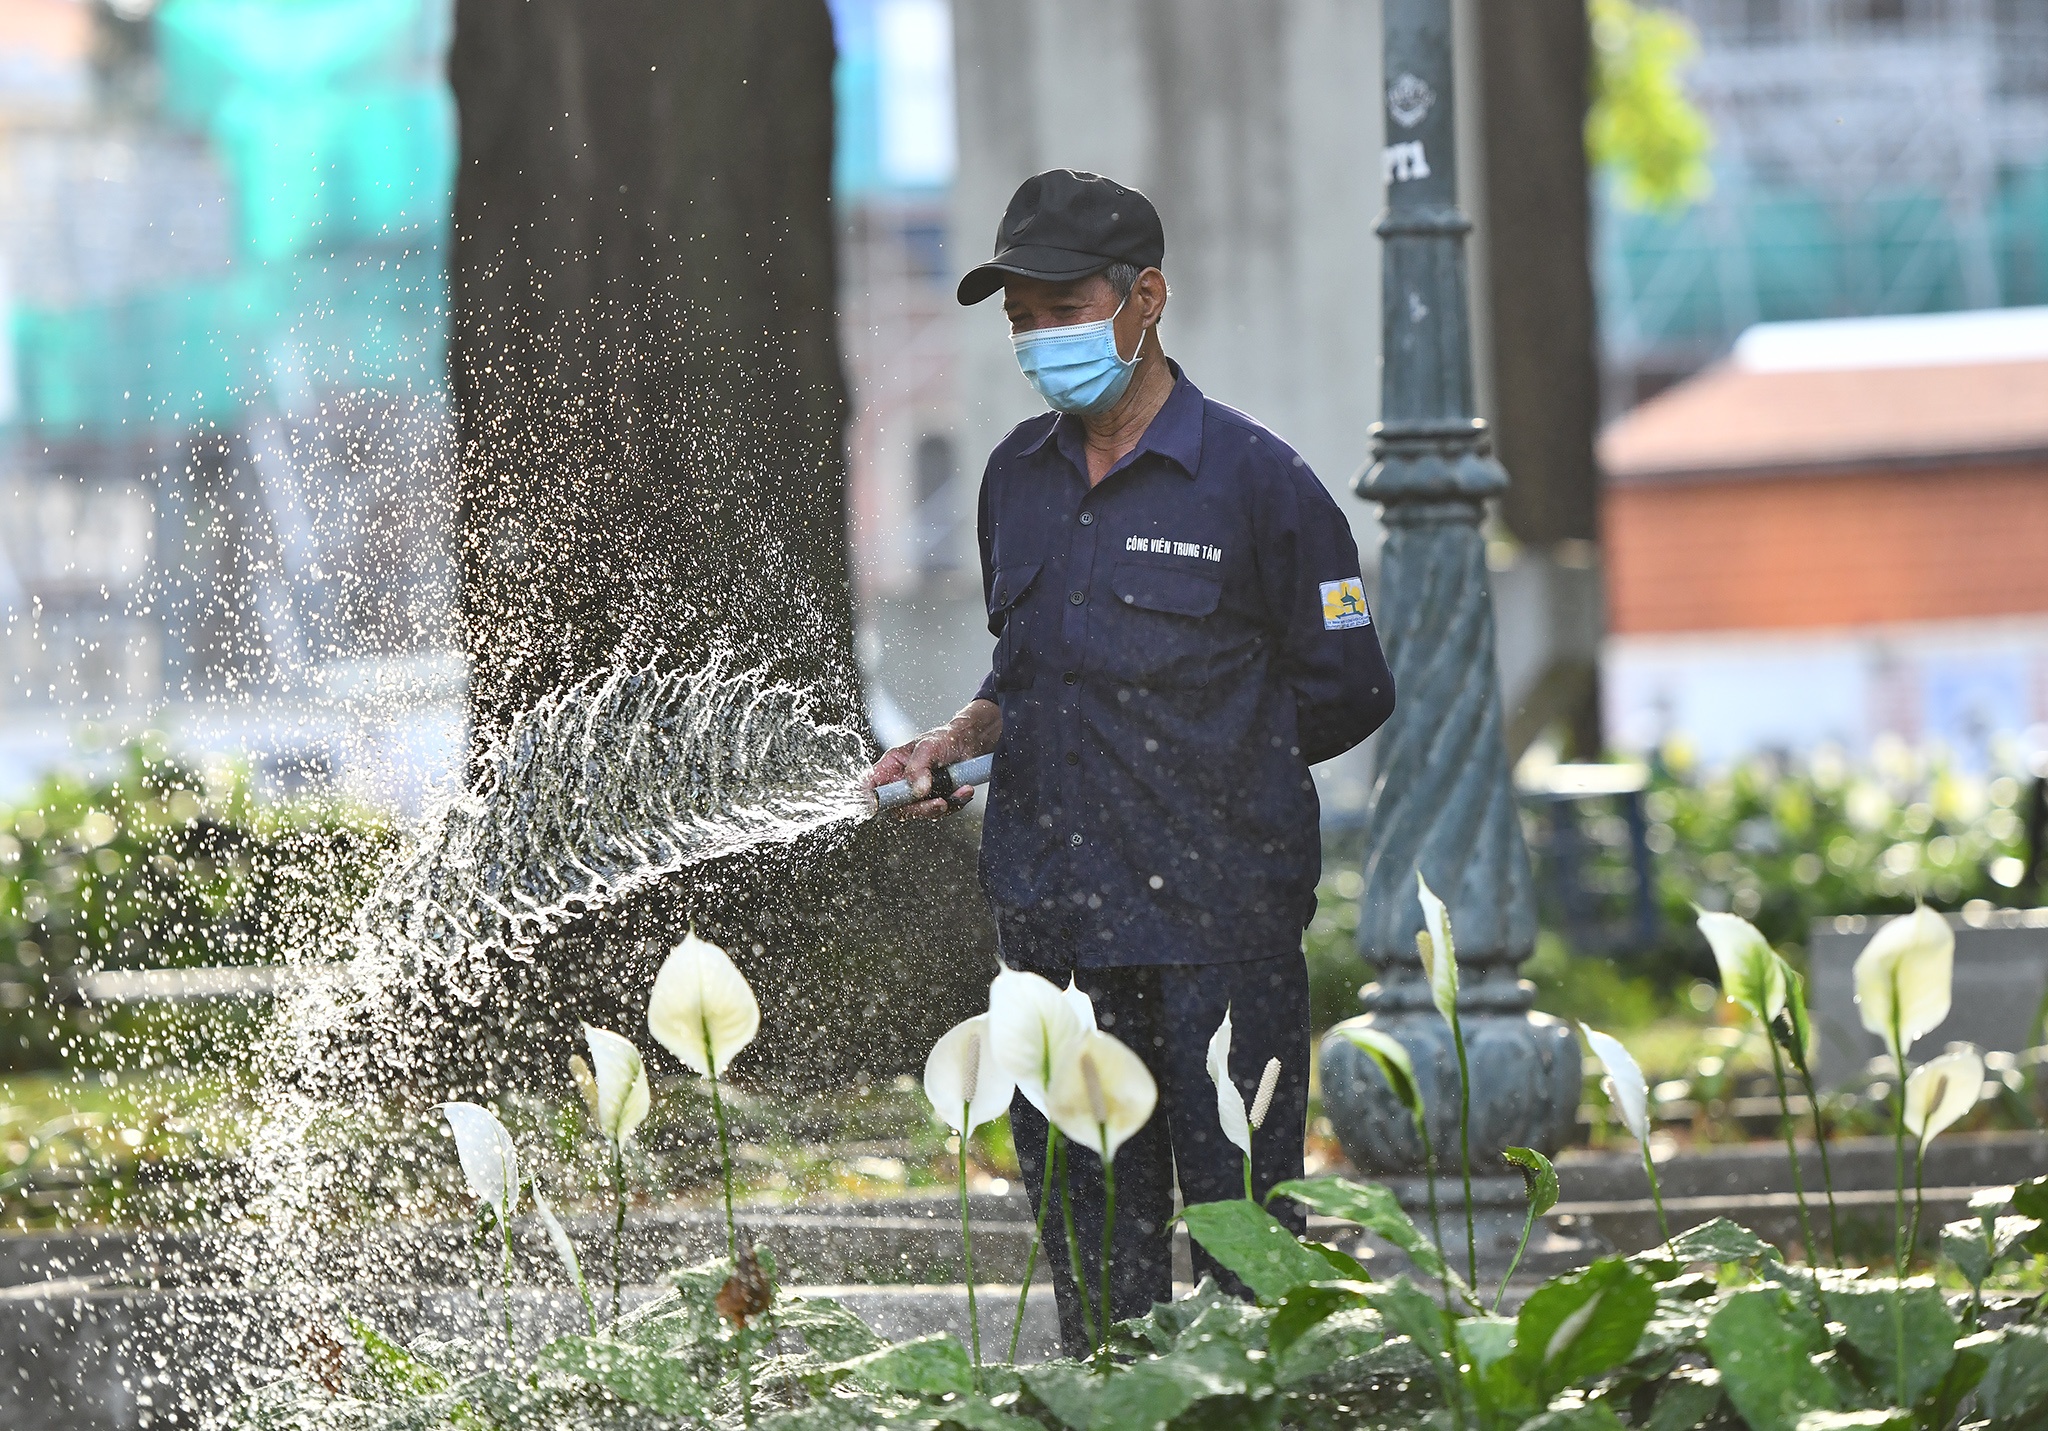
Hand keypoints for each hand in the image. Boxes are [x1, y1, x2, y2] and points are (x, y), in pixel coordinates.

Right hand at [863, 700, 1000, 820]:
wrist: (969, 742)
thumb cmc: (944, 738)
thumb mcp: (928, 747)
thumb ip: (919, 768)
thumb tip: (917, 791)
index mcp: (892, 765)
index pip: (871, 784)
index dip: (870, 796)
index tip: (876, 804)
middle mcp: (902, 781)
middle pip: (898, 807)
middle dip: (920, 808)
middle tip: (939, 802)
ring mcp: (918, 792)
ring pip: (921, 812)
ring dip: (943, 806)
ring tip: (960, 790)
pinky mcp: (935, 798)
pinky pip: (940, 811)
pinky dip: (955, 803)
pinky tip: (964, 790)